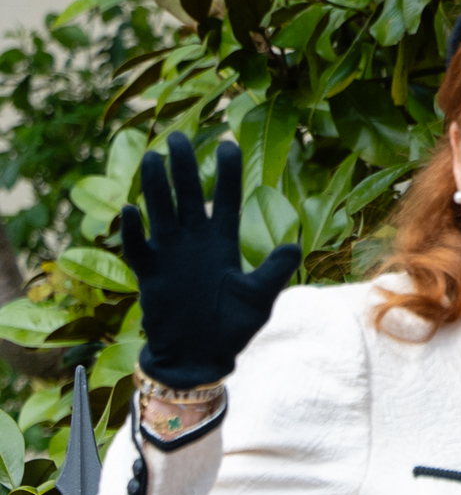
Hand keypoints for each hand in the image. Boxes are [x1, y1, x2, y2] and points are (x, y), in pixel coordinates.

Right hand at [118, 133, 300, 390]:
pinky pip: (139, 247)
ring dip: (156, 188)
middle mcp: (194, 244)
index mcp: (222, 245)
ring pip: (160, 213)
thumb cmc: (231, 329)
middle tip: (178, 138)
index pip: (224, 201)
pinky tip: (132, 210)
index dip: (226, 174)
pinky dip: (135, 231)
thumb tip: (295, 245)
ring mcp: (170, 255)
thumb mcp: (258, 299)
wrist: (200, 356)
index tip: (228, 145)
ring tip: (153, 158)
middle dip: (184, 168)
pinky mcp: (151, 273)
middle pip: (187, 197)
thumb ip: (274, 271)